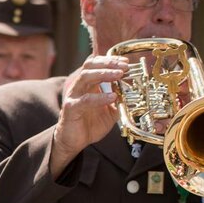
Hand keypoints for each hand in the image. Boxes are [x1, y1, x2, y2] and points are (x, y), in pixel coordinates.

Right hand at [51, 55, 125, 176]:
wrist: (74, 141)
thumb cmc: (90, 124)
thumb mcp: (110, 111)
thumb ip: (119, 100)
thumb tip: (132, 92)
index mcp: (88, 85)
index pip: (96, 65)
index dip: (110, 60)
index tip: (126, 62)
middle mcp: (79, 87)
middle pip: (90, 66)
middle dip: (108, 63)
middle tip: (124, 66)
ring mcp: (73, 96)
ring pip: (85, 77)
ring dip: (103, 74)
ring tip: (119, 75)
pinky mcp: (71, 108)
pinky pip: (85, 100)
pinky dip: (99, 97)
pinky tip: (112, 97)